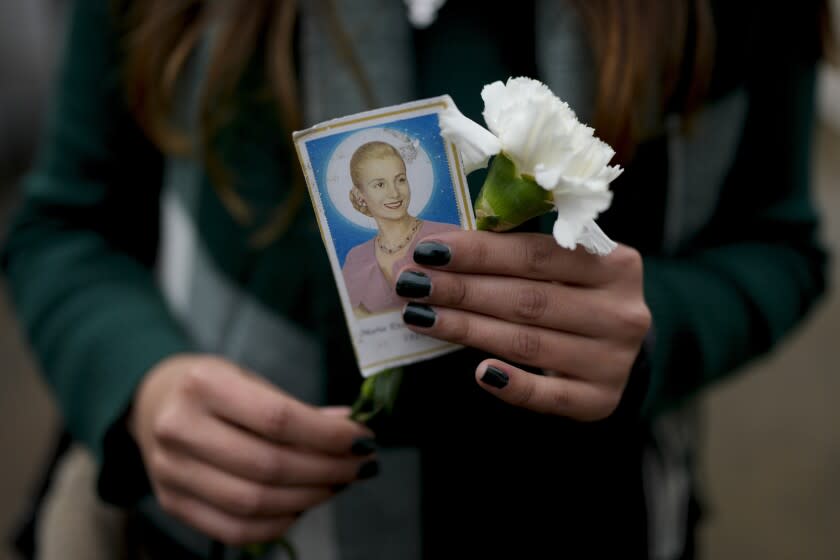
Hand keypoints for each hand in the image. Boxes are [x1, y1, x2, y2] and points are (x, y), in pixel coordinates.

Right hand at [129, 355, 376, 545]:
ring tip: (337, 484)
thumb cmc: (214, 387)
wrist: (154, 401)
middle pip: (269, 465)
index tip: (362, 438)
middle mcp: (180, 429)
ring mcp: (170, 471)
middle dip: (327, 470)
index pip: (278, 419)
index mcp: (203, 385)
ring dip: (309, 498)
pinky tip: (301, 506)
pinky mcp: (171, 504)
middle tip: (359, 466)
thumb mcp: (251, 380)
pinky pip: (233, 529)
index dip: (328, 435)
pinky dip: (277, 523)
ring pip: (253, 502)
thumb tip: (350, 430)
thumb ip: (297, 408)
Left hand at [396, 231, 650, 420]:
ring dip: (467, 329)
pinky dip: (513, 385)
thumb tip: (444, 246)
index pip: (535, 255)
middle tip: (413, 284)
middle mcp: (621, 312)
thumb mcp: (564, 265)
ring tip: (420, 317)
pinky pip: (548, 396)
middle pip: (527, 300)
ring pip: (528, 344)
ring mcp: (613, 360)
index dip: (478, 252)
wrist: (615, 348)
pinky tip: (480, 373)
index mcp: (615, 264)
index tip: (429, 250)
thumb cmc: (575, 294)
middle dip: (462, 290)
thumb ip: (520, 252)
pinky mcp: (599, 400)